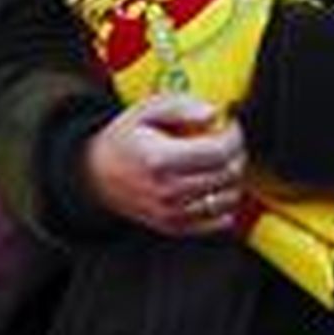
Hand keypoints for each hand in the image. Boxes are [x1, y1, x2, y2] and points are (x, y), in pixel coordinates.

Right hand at [83, 94, 246, 237]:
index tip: (229, 124)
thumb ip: (184, 107)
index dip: (234, 134)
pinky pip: (217, 221)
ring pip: (228, 198)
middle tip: (227, 140)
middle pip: (228, 174)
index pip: (220, 151)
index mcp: (160, 159)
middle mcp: (166, 191)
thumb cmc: (127, 138)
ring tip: (220, 162)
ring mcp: (170, 213)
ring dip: (233, 177)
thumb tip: (214, 114)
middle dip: (236, 152)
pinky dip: (226, 203)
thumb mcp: (148, 109)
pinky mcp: (173, 227)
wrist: (97, 174)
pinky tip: (216, 185)